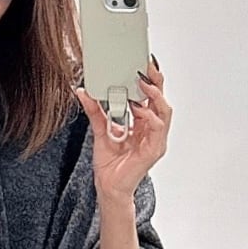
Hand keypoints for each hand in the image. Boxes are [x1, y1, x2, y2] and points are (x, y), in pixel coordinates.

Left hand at [74, 56, 171, 202]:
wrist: (108, 186)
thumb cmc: (109, 163)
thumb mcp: (100, 130)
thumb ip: (95, 111)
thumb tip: (84, 91)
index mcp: (142, 122)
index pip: (150, 96)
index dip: (149, 79)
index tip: (141, 62)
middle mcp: (152, 129)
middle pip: (160, 99)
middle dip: (155, 80)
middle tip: (145, 65)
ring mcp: (155, 140)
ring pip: (164, 110)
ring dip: (154, 95)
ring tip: (142, 84)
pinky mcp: (154, 150)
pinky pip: (157, 128)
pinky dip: (149, 116)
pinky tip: (140, 109)